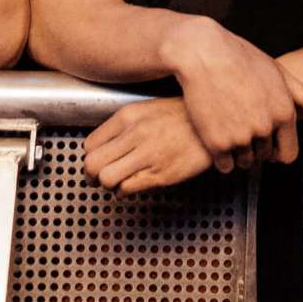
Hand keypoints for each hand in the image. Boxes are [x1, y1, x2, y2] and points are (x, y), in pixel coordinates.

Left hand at [84, 97, 213, 192]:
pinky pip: (127, 189)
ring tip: (115, 182)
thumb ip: (123, 125)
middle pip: (92, 164)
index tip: (95, 161)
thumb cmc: (182, 117)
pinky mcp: (160, 174)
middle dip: (91, 175)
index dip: (89, 157)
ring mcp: (147, 155)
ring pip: (106, 178)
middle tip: (97, 178)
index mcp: (127, 117)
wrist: (213, 125)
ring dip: (107, 185)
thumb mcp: (147, 109)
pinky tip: (131, 186)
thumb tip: (103, 145)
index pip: (89, 145)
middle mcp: (134, 135)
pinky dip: (123, 192)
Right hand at [161, 17, 302, 170]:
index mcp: (283, 112)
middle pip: (264, 157)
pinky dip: (220, 157)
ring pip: (244, 162)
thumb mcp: (277, 71)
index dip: (278, 151)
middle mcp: (265, 127)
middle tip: (242, 127)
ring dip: (238, 152)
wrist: (204, 53)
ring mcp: (241, 136)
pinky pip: (224, 165)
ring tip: (228, 127)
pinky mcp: (217, 142)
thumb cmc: (240, 58)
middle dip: (256, 147)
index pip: (289, 153)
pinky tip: (216, 137)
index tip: (268, 145)